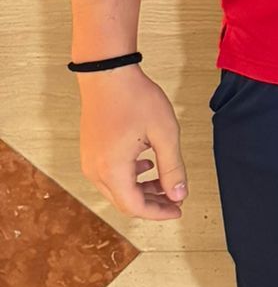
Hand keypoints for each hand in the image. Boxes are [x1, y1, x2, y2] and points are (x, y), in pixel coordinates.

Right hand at [77, 64, 187, 221]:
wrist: (108, 74)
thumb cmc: (136, 98)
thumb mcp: (165, 133)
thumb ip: (173, 167)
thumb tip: (178, 195)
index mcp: (112, 170)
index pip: (135, 207)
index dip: (159, 213)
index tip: (178, 209)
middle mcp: (95, 171)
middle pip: (124, 201)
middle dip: (151, 203)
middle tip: (175, 198)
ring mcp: (90, 161)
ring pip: (116, 189)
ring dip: (141, 189)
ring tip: (164, 180)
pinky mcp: (90, 151)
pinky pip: (109, 175)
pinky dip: (130, 176)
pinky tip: (147, 163)